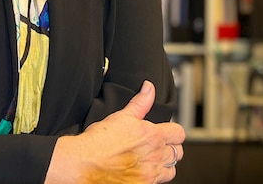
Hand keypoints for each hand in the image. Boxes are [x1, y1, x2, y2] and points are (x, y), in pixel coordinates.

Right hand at [46, 81, 184, 182]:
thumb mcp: (121, 116)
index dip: (173, 131)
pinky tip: (143, 170)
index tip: (165, 131)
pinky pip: (159, 182)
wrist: (84, 164)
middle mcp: (155, 156)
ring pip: (171, 169)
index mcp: (152, 136)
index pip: (178, 133)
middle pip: (178, 152)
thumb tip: (149, 88)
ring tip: (152, 159)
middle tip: (158, 145)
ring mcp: (150, 174)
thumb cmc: (98, 142)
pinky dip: (154, 177)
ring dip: (165, 164)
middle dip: (170, 147)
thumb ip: (140, 102)